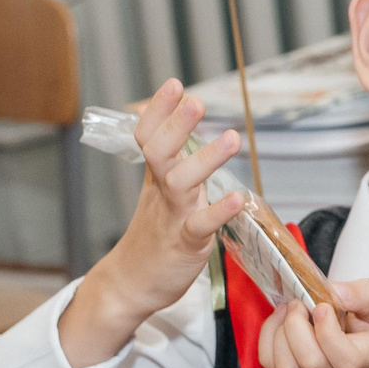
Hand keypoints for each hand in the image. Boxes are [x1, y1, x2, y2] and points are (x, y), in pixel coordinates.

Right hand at [57, 80, 242, 367]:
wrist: (131, 283)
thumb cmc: (153, 235)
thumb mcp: (159, 191)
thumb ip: (172, 160)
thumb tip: (183, 125)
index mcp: (155, 176)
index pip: (149, 136)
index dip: (160, 111)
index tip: (174, 84)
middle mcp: (162, 191)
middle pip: (161, 152)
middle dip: (177, 125)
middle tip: (195, 100)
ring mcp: (172, 217)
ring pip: (182, 183)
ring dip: (206, 160)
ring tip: (232, 138)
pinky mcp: (185, 244)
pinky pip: (201, 225)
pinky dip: (218, 211)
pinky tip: (237, 198)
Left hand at [257, 277, 368, 367]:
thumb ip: (363, 296)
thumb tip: (334, 290)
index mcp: (365, 363)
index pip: (344, 358)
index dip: (327, 329)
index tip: (322, 306)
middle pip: (308, 361)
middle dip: (296, 324)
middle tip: (300, 304)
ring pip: (284, 366)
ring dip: (279, 331)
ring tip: (289, 312)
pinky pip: (271, 365)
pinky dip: (269, 339)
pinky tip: (280, 323)